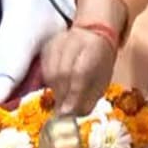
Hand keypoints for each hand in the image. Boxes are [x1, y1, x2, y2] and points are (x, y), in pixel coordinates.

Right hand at [43, 0, 126, 114]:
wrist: (94, 32)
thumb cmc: (100, 61)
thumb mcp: (103, 79)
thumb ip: (90, 96)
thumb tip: (73, 115)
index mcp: (93, 48)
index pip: (80, 72)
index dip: (73, 93)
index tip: (68, 112)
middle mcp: (74, 41)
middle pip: (62, 72)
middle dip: (62, 95)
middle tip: (62, 112)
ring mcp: (58, 41)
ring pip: (50, 71)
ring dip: (55, 90)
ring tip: (61, 101)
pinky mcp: (47, 45)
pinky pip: (43, 68)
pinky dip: (48, 82)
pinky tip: (55, 89)